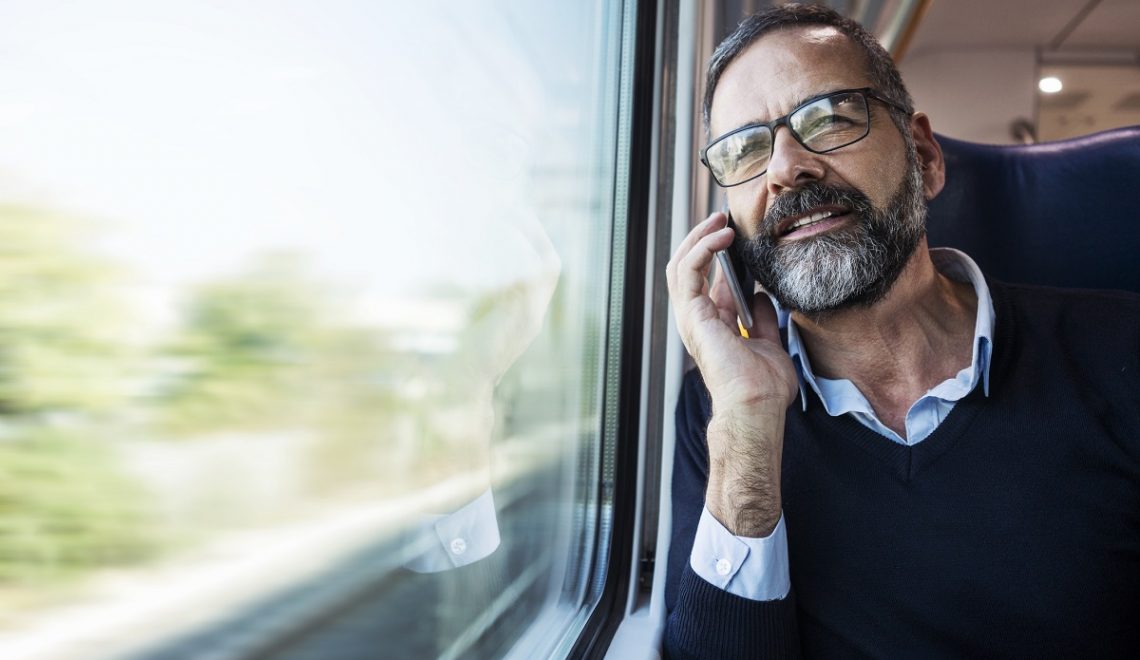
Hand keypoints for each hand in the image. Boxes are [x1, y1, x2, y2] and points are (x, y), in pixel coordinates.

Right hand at [665, 211, 797, 535]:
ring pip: (680, 264)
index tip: (735, 230)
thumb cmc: (763, 387)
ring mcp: (691, 317)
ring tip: (719, 217)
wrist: (756, 405)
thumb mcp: (769, 342)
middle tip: (722, 215)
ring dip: (698, 236)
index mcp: (713, 324)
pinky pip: (688, 271)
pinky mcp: (691, 315)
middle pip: (687, 267)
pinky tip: (722, 235)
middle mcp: (697, 319)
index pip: (707, 278)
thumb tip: (759, 297)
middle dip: (702, 237)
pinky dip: (702, 248)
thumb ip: (761, 319)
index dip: (718, 252)